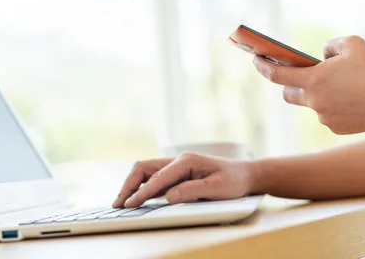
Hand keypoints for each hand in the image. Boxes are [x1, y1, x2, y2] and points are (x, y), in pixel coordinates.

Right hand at [112, 153, 253, 207]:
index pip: (158, 178)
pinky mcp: (177, 174)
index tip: (129, 204)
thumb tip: (169, 197)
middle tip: (119, 203)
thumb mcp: (217, 188)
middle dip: (129, 185)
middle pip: (144, 168)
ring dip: (133, 185)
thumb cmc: (233, 180)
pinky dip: (142, 187)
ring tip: (122, 202)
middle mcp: (178, 160)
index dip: (142, 192)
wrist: (245, 174)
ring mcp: (176, 166)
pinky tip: (137, 198)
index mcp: (186, 161)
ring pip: (146, 171)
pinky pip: (154, 178)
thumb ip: (193, 191)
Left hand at [253, 35, 364, 133]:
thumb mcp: (351, 44)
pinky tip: (350, 97)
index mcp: (313, 80)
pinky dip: (332, 104)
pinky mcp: (337, 128)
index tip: (255, 59)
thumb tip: (321, 57)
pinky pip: (327, 113)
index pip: (276, 75)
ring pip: (311, 104)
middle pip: (288, 93)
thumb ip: (328, 47)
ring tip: (335, 82)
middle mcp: (314, 102)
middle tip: (296, 73)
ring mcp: (324, 118)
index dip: (263, 66)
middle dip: (288, 83)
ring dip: (315, 93)